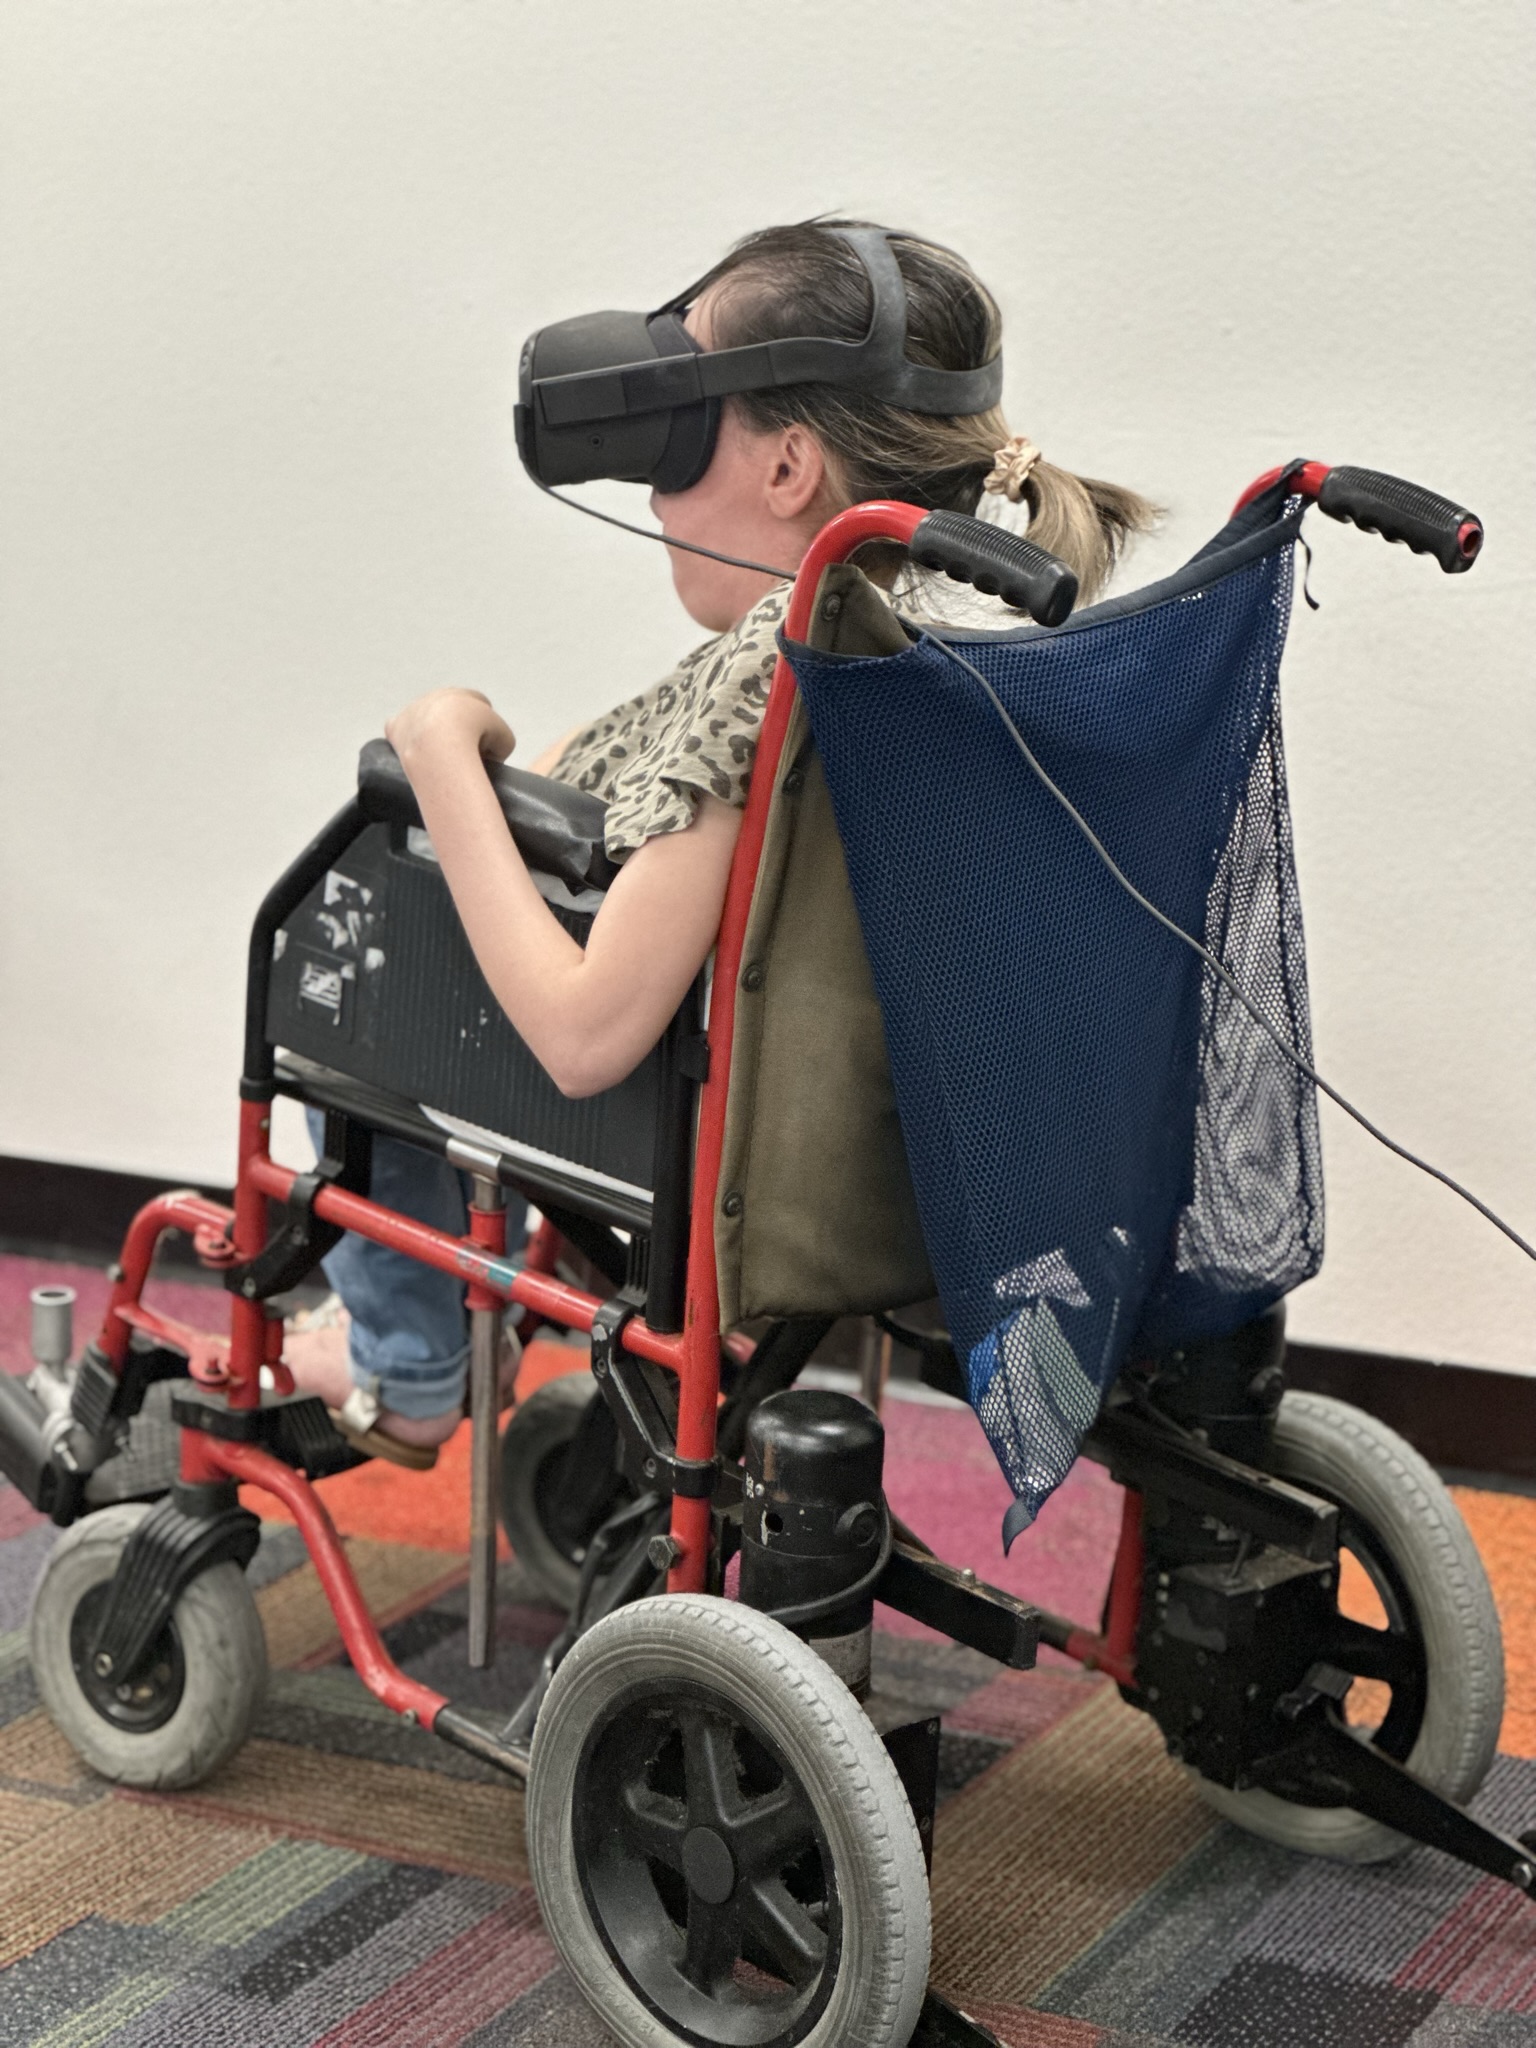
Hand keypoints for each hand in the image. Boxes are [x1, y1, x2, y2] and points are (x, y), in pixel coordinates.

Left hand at [385, 689, 515, 770]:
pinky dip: (407, 741)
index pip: (479, 703)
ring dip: (432, 733)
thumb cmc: (474, 739)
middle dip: (459, 727)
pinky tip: (415, 754)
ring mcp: (413, 710)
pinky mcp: (395, 728)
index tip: (487, 741)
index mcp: (463, 695)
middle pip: (450, 710)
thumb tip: (491, 750)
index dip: (486, 723)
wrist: (439, 745)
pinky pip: (400, 731)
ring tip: (441, 755)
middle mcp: (436, 696)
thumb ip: (501, 739)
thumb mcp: (505, 739)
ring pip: (424, 720)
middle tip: (466, 750)